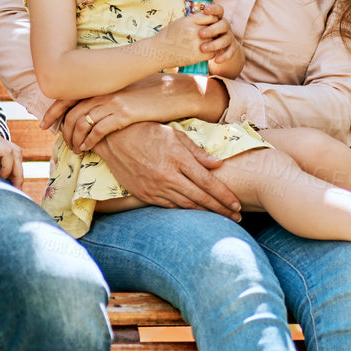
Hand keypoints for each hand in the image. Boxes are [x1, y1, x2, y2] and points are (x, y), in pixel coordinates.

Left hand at [0, 101, 25, 187]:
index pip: (8, 153)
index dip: (8, 168)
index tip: (1, 179)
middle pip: (17, 154)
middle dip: (19, 172)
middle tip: (17, 190)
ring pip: (15, 152)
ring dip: (17, 167)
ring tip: (14, 184)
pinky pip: (9, 151)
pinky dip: (12, 163)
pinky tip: (5, 174)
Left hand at [45, 76, 203, 151]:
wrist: (176, 92)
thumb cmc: (153, 92)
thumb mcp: (126, 89)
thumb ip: (108, 96)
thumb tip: (94, 107)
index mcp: (101, 84)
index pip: (68, 96)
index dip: (52, 111)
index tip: (44, 124)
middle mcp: (103, 91)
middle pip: (70, 112)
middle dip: (62, 131)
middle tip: (61, 143)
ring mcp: (113, 102)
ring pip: (81, 123)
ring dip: (74, 139)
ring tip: (75, 150)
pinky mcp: (124, 114)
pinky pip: (98, 131)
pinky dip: (89, 141)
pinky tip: (87, 149)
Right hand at [91, 122, 240, 217]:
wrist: (114, 139)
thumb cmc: (147, 132)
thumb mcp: (174, 134)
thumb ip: (197, 151)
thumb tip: (218, 164)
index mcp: (177, 158)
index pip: (207, 182)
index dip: (224, 195)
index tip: (237, 204)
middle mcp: (167, 175)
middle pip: (200, 198)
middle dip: (221, 210)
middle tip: (237, 218)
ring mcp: (155, 187)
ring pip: (186, 205)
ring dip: (205, 214)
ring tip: (221, 219)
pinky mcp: (145, 195)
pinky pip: (170, 206)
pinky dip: (185, 211)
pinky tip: (197, 214)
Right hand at [152, 9, 219, 69]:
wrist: (157, 51)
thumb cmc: (168, 36)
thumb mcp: (180, 22)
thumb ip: (194, 20)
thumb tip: (210, 18)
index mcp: (190, 20)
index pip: (212, 16)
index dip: (213, 21)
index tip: (210, 25)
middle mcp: (194, 30)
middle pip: (214, 29)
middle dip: (214, 32)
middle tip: (211, 36)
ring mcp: (196, 43)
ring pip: (215, 41)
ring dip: (213, 43)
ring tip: (206, 45)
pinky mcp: (197, 55)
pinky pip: (212, 53)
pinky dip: (211, 53)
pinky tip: (204, 52)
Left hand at [197, 15, 242, 74]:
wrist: (215, 46)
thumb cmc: (201, 33)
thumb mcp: (198, 25)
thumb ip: (196, 22)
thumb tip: (183, 22)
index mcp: (217, 17)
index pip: (218, 10)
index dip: (213, 9)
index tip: (205, 10)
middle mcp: (225, 26)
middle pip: (223, 24)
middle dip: (212, 29)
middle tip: (200, 34)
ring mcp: (229, 36)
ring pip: (226, 39)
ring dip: (215, 44)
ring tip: (202, 48)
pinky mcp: (231, 47)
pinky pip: (230, 52)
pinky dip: (224, 56)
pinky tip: (216, 60)